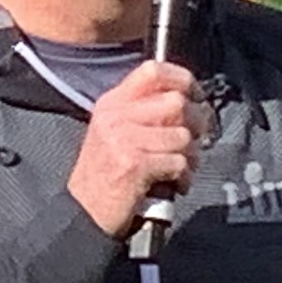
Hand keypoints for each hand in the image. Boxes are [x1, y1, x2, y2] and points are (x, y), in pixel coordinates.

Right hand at [62, 57, 203, 238]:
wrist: (84, 212)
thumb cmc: (106, 175)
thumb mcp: (115, 132)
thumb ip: (144, 112)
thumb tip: (190, 101)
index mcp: (112, 103)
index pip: (153, 70)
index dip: (183, 79)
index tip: (196, 95)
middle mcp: (117, 116)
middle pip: (176, 102)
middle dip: (197, 123)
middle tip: (196, 140)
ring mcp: (125, 139)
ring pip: (183, 136)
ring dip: (192, 156)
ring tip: (181, 168)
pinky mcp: (136, 165)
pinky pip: (179, 163)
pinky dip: (185, 177)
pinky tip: (175, 185)